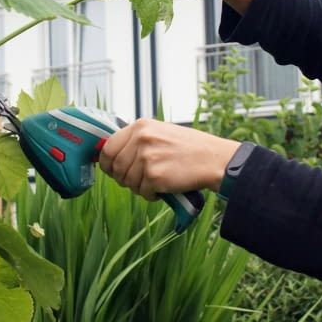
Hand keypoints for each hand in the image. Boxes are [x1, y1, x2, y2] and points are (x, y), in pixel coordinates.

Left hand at [98, 118, 239, 200]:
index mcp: (140, 126)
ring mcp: (147, 157)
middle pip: (115, 168)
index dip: (108, 164)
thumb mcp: (160, 132)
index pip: (108, 148)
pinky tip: (164, 188)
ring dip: (140, 188)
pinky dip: (151, 195)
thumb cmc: (189, 148)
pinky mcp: (154, 176)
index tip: (113, 171)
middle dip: (124, 179)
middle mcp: (141, 139)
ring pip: (128, 182)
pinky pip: (142, 192)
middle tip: (139, 181)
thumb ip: (137, 140)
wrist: (214, 159)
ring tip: (156, 182)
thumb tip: (112, 155)